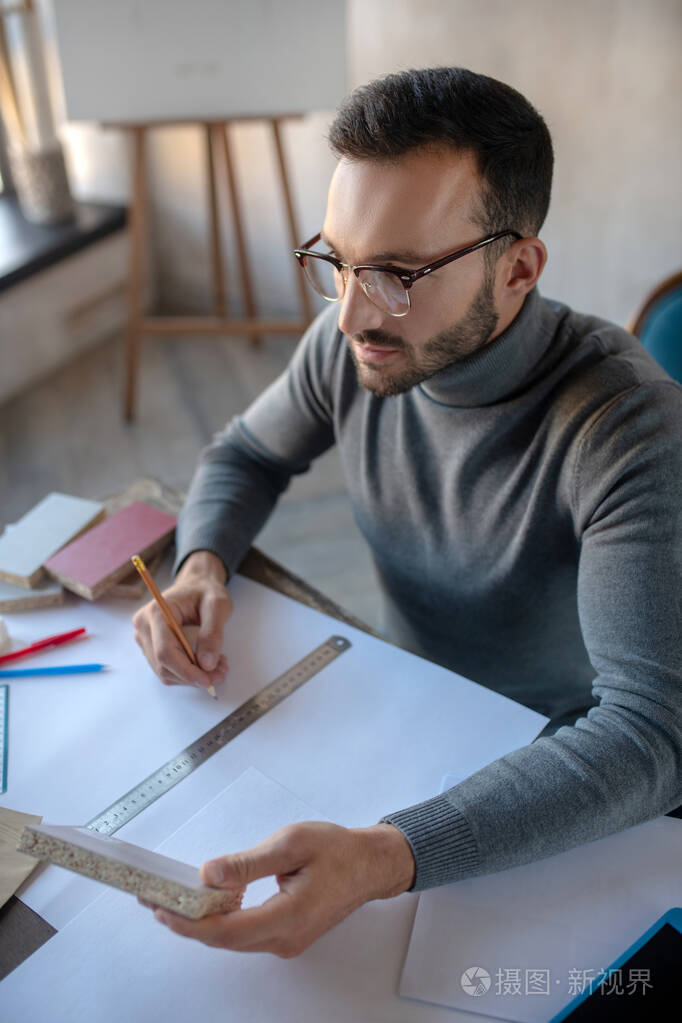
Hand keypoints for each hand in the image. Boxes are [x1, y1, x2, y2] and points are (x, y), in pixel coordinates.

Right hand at [132, 550, 231, 690]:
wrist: (196, 585)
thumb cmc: (205, 591)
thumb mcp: (217, 606)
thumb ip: (212, 633)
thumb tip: (207, 664)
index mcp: (157, 612)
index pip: (165, 651)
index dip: (186, 671)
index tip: (207, 680)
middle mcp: (144, 625)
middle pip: (163, 665)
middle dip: (192, 676)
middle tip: (220, 674)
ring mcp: (144, 637)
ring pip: (164, 671)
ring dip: (191, 677)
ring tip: (217, 668)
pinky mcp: (150, 646)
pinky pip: (166, 668)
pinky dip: (186, 673)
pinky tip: (205, 664)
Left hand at [144, 821, 414, 957]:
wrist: (370, 865)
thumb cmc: (337, 850)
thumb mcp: (292, 843)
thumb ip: (249, 862)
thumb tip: (210, 873)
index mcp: (289, 916)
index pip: (227, 931)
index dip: (189, 924)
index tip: (161, 911)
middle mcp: (285, 938)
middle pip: (224, 939)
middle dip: (186, 922)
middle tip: (154, 901)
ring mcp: (286, 941)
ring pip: (232, 939)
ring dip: (201, 922)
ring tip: (172, 900)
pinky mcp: (285, 935)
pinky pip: (244, 934)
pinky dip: (221, 920)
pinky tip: (208, 902)